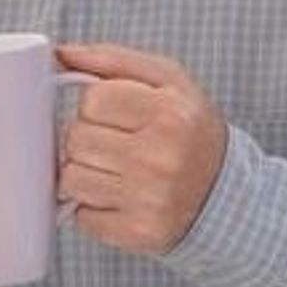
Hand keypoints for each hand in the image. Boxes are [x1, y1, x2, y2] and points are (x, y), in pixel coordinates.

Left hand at [55, 42, 228, 255]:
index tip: (115, 115)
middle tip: (115, 144)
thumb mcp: (168, 81)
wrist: (226, 194)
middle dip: (87, 139)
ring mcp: (148, 199)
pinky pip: (81, 215)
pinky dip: (91, 206)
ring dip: (84, 173)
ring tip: (115, 170)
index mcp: (169, 113)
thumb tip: (60, 54)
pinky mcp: (136, 232)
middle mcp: (160, 157)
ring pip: (70, 178)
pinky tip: (119, 196)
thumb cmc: (189, 130)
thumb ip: (112, 60)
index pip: (92, 100)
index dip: (96, 106)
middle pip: (76, 139)